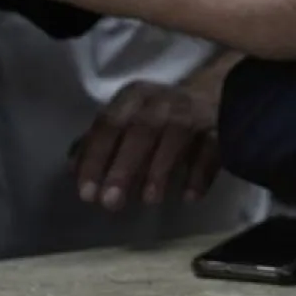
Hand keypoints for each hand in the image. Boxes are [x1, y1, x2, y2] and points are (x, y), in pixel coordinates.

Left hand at [72, 52, 236, 209]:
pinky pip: (210, 150)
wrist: (216, 94)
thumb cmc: (159, 114)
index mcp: (134, 97)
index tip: (86, 193)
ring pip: (176, 137)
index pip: (109, 124)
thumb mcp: (127, 117)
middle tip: (111, 202)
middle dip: (124, 167)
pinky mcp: (222, 127)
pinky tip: (189, 197)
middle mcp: (163, 101)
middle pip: (141, 131)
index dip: (96, 158)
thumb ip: (101, 141)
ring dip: (161, 169)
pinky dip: (200, 173)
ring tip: (150, 200)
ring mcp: (195, 113)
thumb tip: (72, 167)